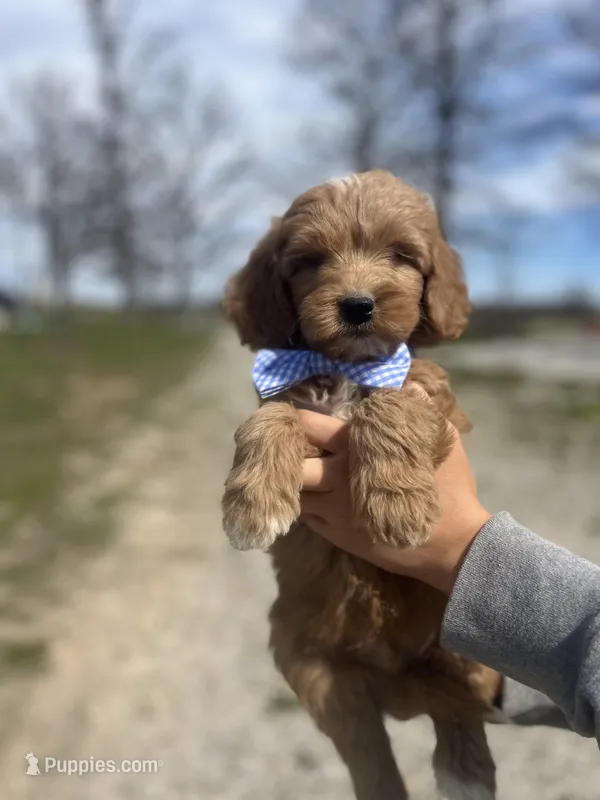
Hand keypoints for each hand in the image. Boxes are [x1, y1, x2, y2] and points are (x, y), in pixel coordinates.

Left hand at [299, 408, 491, 595]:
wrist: (454, 547)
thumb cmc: (450, 489)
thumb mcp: (444, 441)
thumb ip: (421, 411)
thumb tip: (407, 387)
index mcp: (356, 450)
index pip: (310, 427)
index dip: (296, 420)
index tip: (292, 415)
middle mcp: (337, 479)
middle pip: (290, 464)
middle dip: (284, 456)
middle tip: (287, 448)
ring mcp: (334, 512)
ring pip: (293, 493)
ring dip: (292, 482)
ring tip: (297, 473)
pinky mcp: (337, 536)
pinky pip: (307, 517)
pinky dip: (305, 505)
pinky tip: (315, 497)